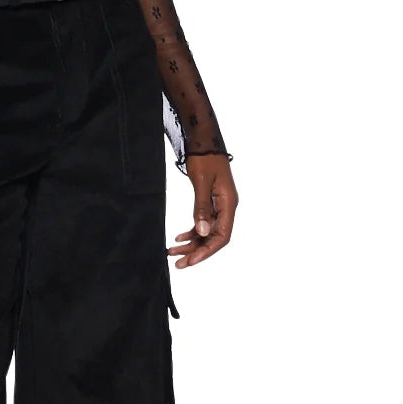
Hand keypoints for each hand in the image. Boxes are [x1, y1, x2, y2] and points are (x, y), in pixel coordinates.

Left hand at [169, 153, 236, 268]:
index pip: (222, 236)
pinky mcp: (211, 202)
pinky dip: (191, 231)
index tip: (191, 260)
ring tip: (173, 253)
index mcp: (229, 204)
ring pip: (207, 231)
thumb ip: (202, 208)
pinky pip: (203, 222)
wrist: (204, 140)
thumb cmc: (205, 157)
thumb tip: (202, 232)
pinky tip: (179, 237)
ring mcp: (219, 205)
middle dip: (197, 252)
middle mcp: (226, 207)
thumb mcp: (201, 182)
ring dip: (191, 243)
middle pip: (214, 238)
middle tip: (178, 263)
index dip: (207, 251)